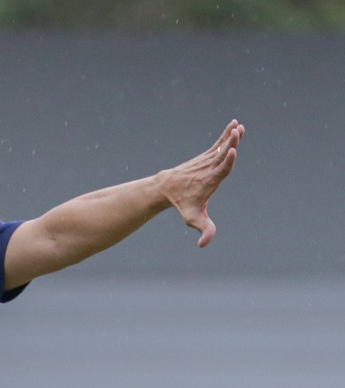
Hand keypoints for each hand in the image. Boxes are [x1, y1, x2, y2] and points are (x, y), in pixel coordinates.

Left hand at [161, 119, 244, 247]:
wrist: (167, 188)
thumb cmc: (182, 204)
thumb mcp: (192, 218)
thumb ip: (202, 229)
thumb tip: (202, 245)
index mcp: (209, 181)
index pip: (221, 170)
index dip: (228, 161)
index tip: (232, 151)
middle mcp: (208, 169)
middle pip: (222, 154)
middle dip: (230, 143)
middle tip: (237, 132)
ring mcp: (207, 161)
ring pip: (220, 147)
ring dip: (230, 136)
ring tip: (238, 126)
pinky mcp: (206, 156)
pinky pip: (217, 144)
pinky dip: (225, 134)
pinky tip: (234, 124)